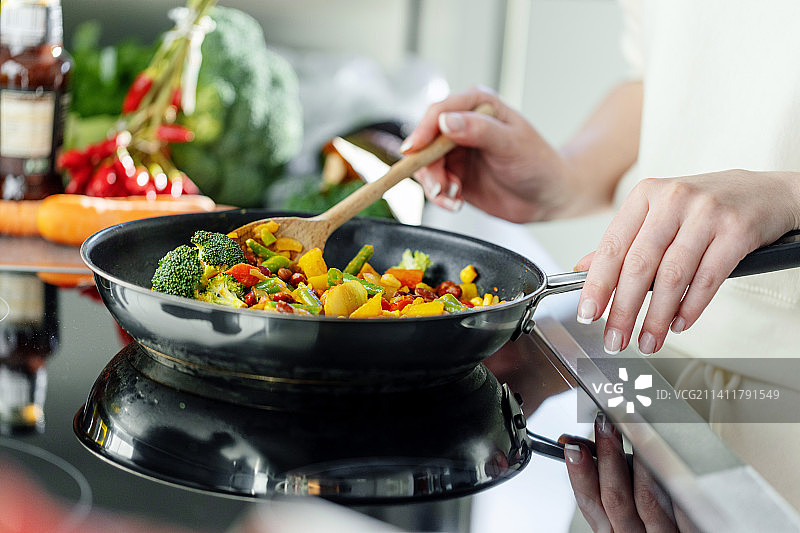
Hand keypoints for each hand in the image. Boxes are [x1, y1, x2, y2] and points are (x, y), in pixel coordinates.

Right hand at [401, 87, 573, 222]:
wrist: (548, 195)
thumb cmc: (538, 163)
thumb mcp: (511, 144)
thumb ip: (479, 130)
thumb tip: (446, 121)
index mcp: (477, 106)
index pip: (440, 111)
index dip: (423, 130)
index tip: (414, 150)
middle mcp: (463, 126)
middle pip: (426, 141)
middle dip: (428, 166)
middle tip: (440, 187)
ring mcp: (457, 152)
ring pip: (426, 165)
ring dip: (434, 184)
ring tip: (453, 196)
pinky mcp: (455, 175)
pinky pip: (434, 184)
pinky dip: (440, 197)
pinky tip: (456, 202)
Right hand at [560, 414, 696, 532]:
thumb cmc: (658, 528)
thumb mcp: (628, 512)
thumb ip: (613, 482)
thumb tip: (585, 445)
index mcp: (615, 531)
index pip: (590, 503)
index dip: (579, 473)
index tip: (572, 445)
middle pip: (615, 498)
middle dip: (607, 457)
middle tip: (604, 424)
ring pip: (646, 499)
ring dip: (637, 461)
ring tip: (634, 430)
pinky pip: (684, 507)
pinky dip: (673, 480)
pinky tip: (667, 457)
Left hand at [575, 170, 799, 354]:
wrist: (765, 193)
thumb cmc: (704, 207)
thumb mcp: (658, 215)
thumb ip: (623, 243)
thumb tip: (582, 269)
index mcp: (645, 195)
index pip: (612, 247)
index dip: (597, 284)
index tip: (588, 314)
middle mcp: (673, 200)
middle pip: (639, 265)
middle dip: (623, 310)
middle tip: (615, 338)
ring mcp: (706, 214)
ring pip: (672, 277)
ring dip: (656, 317)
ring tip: (647, 340)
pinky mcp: (736, 231)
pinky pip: (707, 280)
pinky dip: (690, 308)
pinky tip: (678, 323)